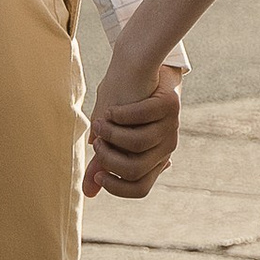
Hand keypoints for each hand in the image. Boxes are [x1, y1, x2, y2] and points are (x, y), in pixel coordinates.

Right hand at [84, 48, 181, 198]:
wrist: (142, 66)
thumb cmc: (124, 105)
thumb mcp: (112, 137)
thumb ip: (103, 162)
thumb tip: (88, 193)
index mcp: (155, 159)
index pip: (140, 189)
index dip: (116, 187)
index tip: (98, 175)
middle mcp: (167, 146)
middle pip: (135, 169)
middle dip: (108, 158)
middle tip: (98, 142)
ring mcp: (171, 126)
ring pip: (137, 143)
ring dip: (111, 133)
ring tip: (100, 122)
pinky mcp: (170, 104)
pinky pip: (141, 116)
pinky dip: (120, 114)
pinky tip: (111, 109)